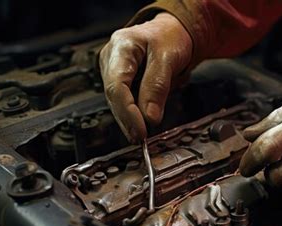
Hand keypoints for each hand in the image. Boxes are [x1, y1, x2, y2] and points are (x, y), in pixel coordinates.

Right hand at [99, 13, 191, 142]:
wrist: (170, 32)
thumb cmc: (169, 38)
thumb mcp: (169, 58)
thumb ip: (158, 87)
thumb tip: (150, 117)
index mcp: (121, 46)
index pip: (117, 85)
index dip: (127, 112)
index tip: (141, 130)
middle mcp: (111, 57)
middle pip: (113, 95)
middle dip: (127, 120)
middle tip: (140, 138)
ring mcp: (112, 68)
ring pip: (116, 100)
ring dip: (128, 120)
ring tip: (140, 136)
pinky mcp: (118, 78)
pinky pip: (123, 99)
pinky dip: (131, 113)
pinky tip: (138, 126)